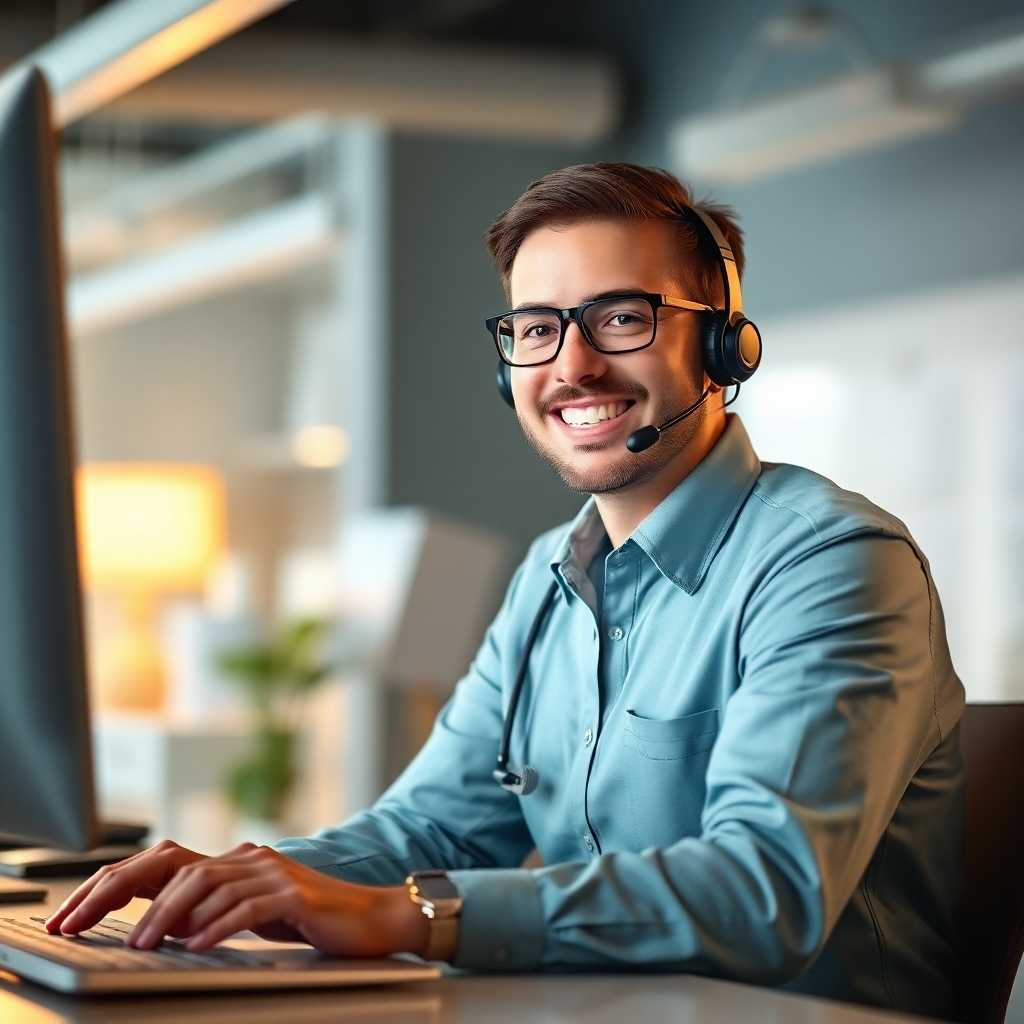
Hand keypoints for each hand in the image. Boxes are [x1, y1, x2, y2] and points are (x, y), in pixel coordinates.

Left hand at [46, 840, 429, 957]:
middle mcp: (250, 858)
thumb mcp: (251, 912)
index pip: (165, 862)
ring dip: (170, 917)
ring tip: (146, 945)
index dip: (117, 882)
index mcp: (235, 861)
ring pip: (207, 886)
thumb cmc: (310, 920)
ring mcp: (273, 873)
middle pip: (177, 867)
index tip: (77, 914)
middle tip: (93, 928)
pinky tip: (200, 945)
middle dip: (127, 895)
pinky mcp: (295, 895)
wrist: (371, 919)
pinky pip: (249, 907)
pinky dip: (219, 926)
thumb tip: (164, 924)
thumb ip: (213, 909)